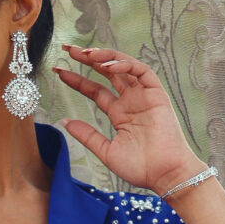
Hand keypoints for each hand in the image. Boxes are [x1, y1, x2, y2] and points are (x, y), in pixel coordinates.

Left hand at [52, 46, 200, 196]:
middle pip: (107, 72)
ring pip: (123, 66)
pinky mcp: (156, 94)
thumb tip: (64, 122)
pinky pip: (141, 71)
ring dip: (105, 57)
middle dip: (88, 59)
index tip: (59, 72)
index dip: (77, 80)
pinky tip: (108, 66)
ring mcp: (144, 96)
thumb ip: (87, 135)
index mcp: (119, 114)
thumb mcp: (106, 151)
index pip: (95, 90)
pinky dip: (124, 65)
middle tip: (69, 49)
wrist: (164, 174)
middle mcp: (131, 101)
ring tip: (86, 54)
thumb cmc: (140, 168)